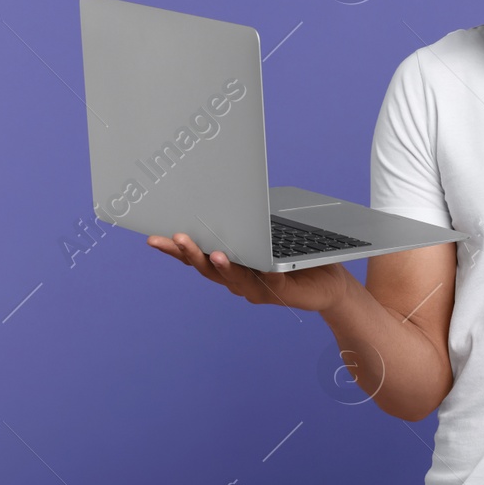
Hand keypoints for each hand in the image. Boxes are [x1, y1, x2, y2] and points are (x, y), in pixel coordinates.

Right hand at [147, 232, 348, 311]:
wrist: (330, 283)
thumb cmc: (294, 256)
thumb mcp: (266, 235)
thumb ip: (245, 224)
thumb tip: (225, 193)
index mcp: (231, 265)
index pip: (197, 258)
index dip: (175, 250)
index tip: (153, 238)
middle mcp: (238, 280)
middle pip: (207, 268)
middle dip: (189, 254)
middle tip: (174, 238)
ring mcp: (258, 288)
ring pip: (233, 277)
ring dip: (219, 265)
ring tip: (208, 252)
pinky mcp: (282, 291)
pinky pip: (267, 281)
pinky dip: (257, 272)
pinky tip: (249, 262)